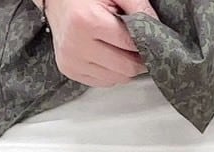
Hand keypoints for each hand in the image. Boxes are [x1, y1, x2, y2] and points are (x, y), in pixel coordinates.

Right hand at [36, 0, 159, 87]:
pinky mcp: (69, 70)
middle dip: (139, 61)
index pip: (130, 45)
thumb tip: (158, 29)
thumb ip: (139, 7)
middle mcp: (76, 45)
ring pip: (115, 79)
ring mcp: (71, 61)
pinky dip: (112, 73)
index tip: (154, 42)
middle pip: (124, 68)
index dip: (146, 45)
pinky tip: (110, 56)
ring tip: (125, 51)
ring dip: (126, 68)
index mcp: (86, 21)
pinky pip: (102, 82)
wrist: (56, 0)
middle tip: (144, 50)